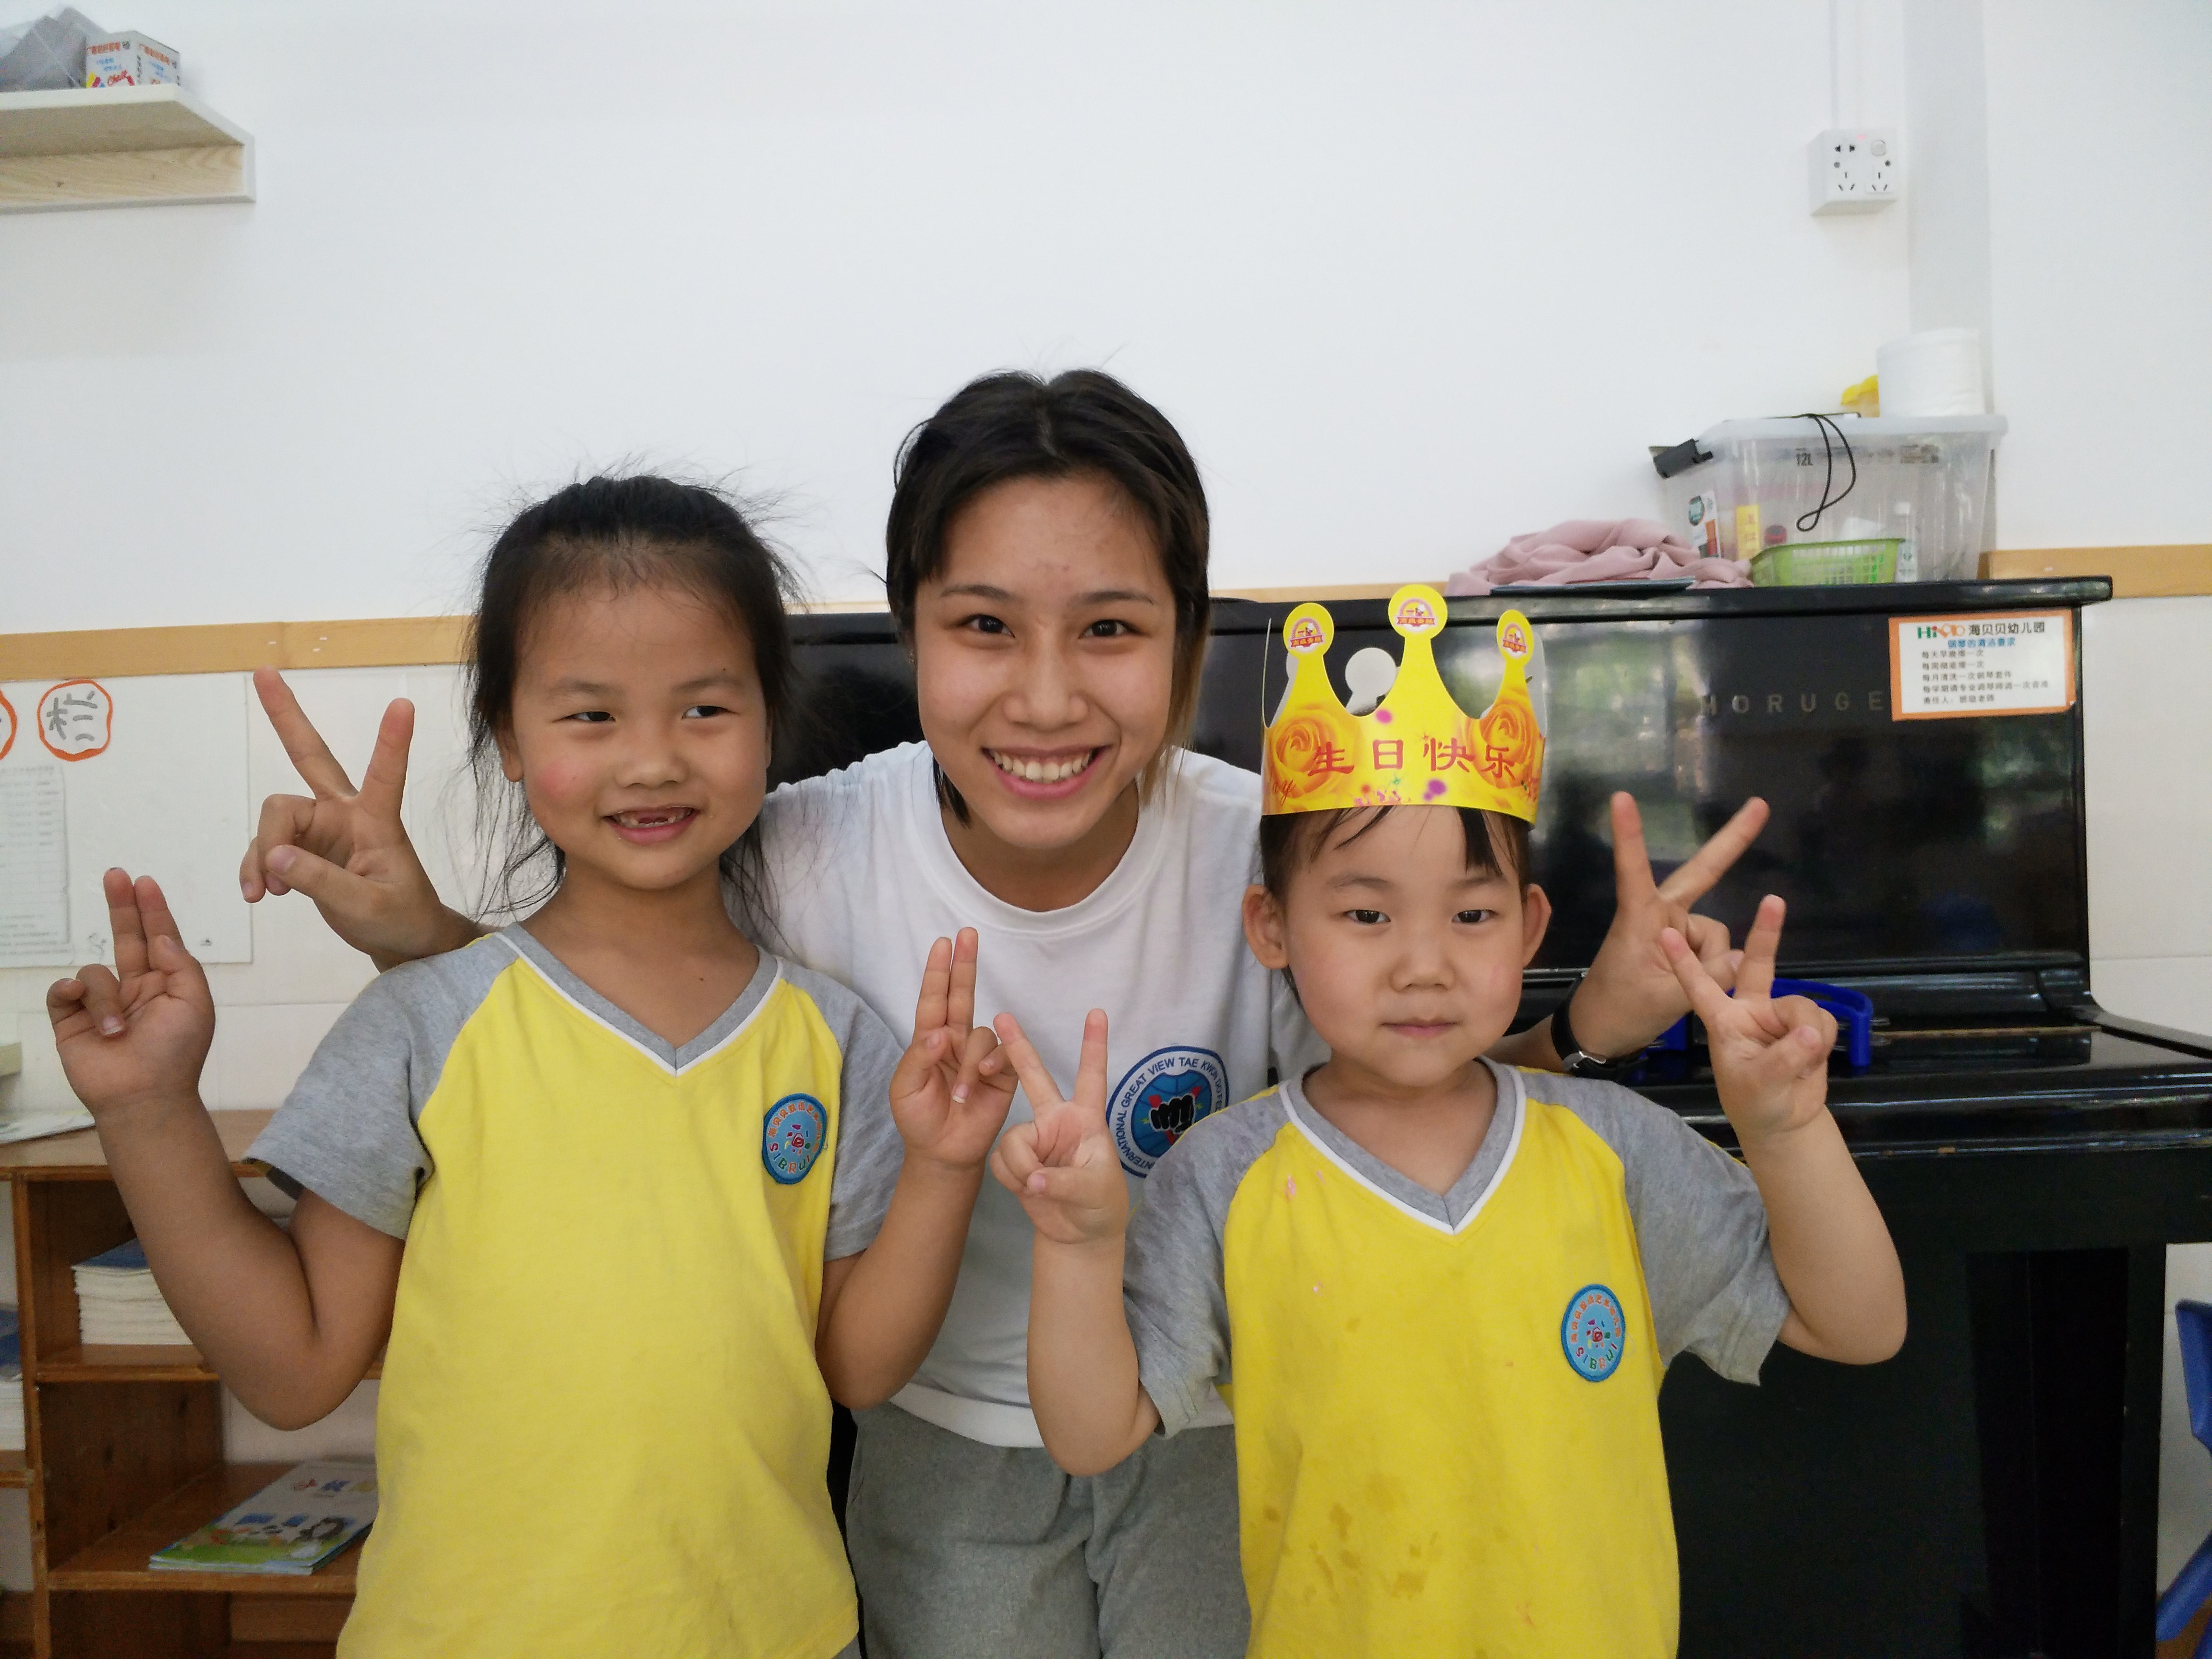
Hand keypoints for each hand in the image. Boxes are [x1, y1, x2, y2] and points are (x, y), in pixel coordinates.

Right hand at [47, 870, 214, 1121]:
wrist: (144, 1096)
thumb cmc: (175, 1053)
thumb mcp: (194, 1004)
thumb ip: (179, 964)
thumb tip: (161, 936)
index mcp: (166, 982)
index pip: (158, 937)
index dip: (151, 909)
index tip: (144, 881)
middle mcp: (134, 987)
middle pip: (124, 936)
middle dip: (121, 905)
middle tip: (115, 875)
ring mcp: (102, 1002)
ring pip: (94, 970)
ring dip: (105, 999)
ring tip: (118, 1030)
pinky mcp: (71, 1018)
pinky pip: (64, 988)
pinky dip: (74, 994)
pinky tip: (87, 1014)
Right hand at [239, 668, 456, 965]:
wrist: (401, 939)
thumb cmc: (400, 917)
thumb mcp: (367, 906)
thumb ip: (322, 882)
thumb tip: (275, 857)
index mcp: (377, 820)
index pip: (385, 774)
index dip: (391, 741)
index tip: (404, 704)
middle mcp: (345, 813)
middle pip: (310, 756)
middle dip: (285, 717)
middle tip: (263, 672)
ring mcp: (320, 828)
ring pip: (274, 819)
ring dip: (262, 854)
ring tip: (265, 894)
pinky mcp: (303, 849)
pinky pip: (266, 849)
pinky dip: (255, 869)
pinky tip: (257, 893)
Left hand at [888, 930, 1017, 1172]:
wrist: (943, 1153)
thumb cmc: (918, 1119)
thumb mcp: (905, 1089)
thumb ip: (919, 1058)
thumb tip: (940, 1033)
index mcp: (929, 1040)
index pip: (933, 999)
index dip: (938, 971)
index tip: (942, 943)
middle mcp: (956, 1041)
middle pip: (961, 995)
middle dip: (964, 964)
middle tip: (967, 934)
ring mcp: (979, 1056)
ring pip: (983, 1033)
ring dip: (971, 1061)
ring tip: (961, 1093)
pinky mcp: (1001, 1073)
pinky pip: (1003, 1055)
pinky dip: (991, 1065)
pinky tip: (980, 1082)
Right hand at [987, 1010, 1127, 1247]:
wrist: (1077, 1234)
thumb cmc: (1099, 1204)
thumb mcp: (1094, 1190)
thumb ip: (1065, 1182)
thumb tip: (1034, 1179)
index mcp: (1085, 1119)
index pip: (1091, 1078)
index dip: (1094, 1046)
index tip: (1097, 1013)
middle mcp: (1056, 1121)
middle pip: (1035, 1078)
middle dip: (1019, 1048)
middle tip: (1002, 1017)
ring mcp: (1034, 1138)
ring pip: (1011, 1139)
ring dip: (1021, 1167)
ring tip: (1039, 1187)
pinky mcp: (1014, 1159)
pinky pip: (999, 1160)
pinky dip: (1012, 1178)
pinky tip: (1027, 1190)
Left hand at [1566, 793, 1768, 1059]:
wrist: (1603, 1033)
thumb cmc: (1620, 1010)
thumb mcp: (1666, 999)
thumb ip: (1708, 977)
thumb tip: (1746, 956)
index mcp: (1640, 918)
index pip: (1633, 870)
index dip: (1630, 835)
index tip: (1620, 797)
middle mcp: (1660, 913)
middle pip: (1701, 873)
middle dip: (1732, 841)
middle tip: (1761, 805)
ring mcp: (1674, 926)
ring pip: (1717, 933)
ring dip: (1713, 960)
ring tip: (1680, 990)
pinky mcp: (1684, 942)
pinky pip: (1716, 948)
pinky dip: (1715, 965)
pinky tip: (1699, 985)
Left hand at [1661, 895, 1836, 1143]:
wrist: (1784, 1119)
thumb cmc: (1754, 1102)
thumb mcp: (1757, 1083)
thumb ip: (1782, 1058)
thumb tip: (1811, 1032)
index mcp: (1722, 1018)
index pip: (1700, 985)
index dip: (1685, 961)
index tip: (1666, 933)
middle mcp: (1749, 1007)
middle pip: (1757, 964)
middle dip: (1766, 932)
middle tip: (1773, 900)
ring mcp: (1778, 1013)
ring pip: (1801, 1005)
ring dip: (1808, 1032)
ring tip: (1801, 1063)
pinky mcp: (1807, 1023)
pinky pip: (1823, 1019)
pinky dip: (1823, 1039)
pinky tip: (1815, 1059)